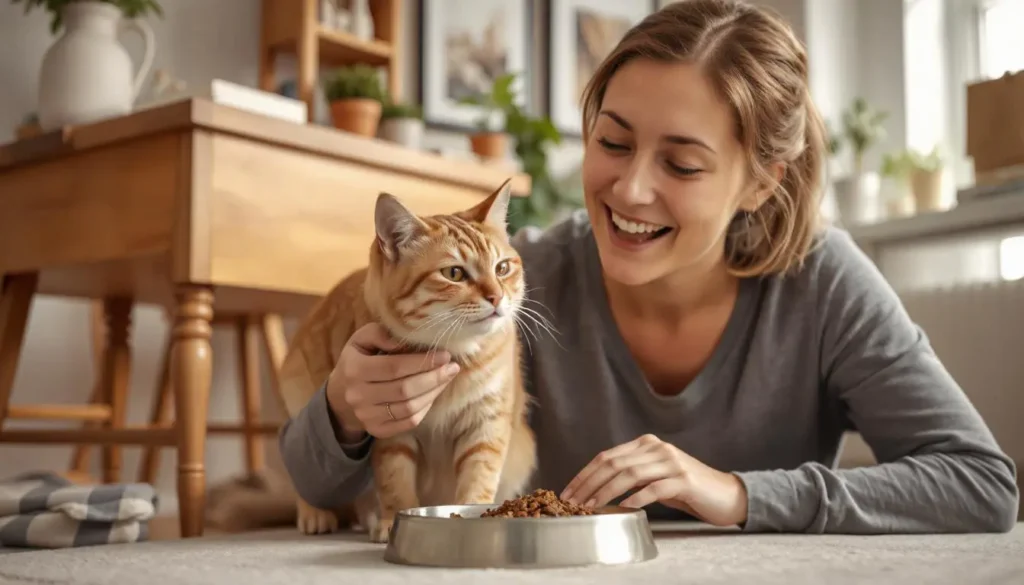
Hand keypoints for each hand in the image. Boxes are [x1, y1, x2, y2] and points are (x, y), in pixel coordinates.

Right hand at [326, 322, 460, 439]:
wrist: (341, 393)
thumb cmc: (359, 359)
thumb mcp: (362, 339)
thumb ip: (381, 334)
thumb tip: (403, 341)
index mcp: (355, 369)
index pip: (394, 367)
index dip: (422, 362)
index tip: (445, 355)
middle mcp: (358, 396)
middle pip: (405, 390)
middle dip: (434, 378)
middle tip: (452, 367)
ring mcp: (367, 416)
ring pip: (409, 408)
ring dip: (434, 392)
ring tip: (447, 378)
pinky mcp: (377, 430)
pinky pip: (409, 422)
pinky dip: (426, 408)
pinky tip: (434, 393)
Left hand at [560, 434, 747, 526]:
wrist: (724, 494)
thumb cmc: (684, 489)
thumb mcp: (653, 477)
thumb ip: (630, 475)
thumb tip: (595, 487)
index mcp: (646, 444)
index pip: (607, 456)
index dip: (584, 474)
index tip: (568, 492)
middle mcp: (657, 448)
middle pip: (614, 463)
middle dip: (589, 484)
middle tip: (573, 503)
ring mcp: (672, 462)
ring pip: (631, 474)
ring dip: (607, 492)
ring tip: (592, 507)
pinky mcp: (684, 479)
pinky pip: (655, 488)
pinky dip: (636, 498)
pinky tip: (624, 507)